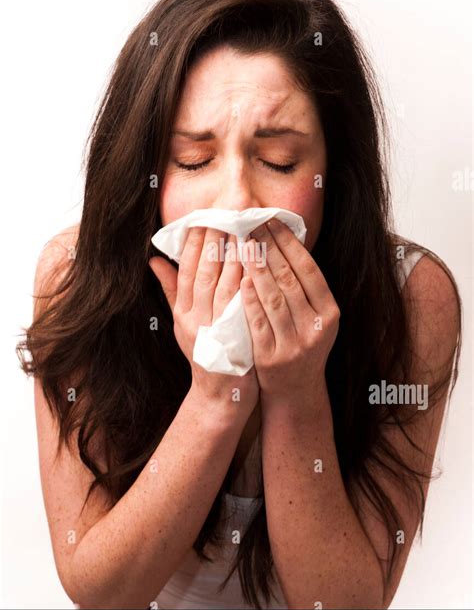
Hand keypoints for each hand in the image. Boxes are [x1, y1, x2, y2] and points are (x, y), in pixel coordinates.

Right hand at [149, 227, 259, 418]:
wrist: (219, 396)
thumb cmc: (206, 354)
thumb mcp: (184, 323)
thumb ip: (172, 290)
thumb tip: (155, 259)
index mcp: (183, 311)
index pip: (186, 268)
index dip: (196, 242)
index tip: (206, 217)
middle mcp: (195, 318)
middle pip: (204, 271)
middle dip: (216, 240)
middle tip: (228, 213)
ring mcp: (215, 328)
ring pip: (224, 283)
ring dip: (234, 254)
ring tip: (245, 229)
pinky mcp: (233, 337)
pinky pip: (241, 302)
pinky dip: (248, 280)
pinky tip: (257, 261)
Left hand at [240, 218, 339, 410]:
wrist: (295, 390)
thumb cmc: (300, 343)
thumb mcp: (313, 316)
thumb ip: (303, 286)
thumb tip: (284, 240)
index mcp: (329, 313)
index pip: (308, 270)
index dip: (289, 243)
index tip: (271, 221)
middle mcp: (316, 328)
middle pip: (290, 280)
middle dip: (269, 249)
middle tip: (251, 225)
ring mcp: (294, 344)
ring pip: (274, 298)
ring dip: (257, 268)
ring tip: (243, 244)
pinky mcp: (272, 358)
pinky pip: (258, 322)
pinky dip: (249, 299)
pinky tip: (240, 279)